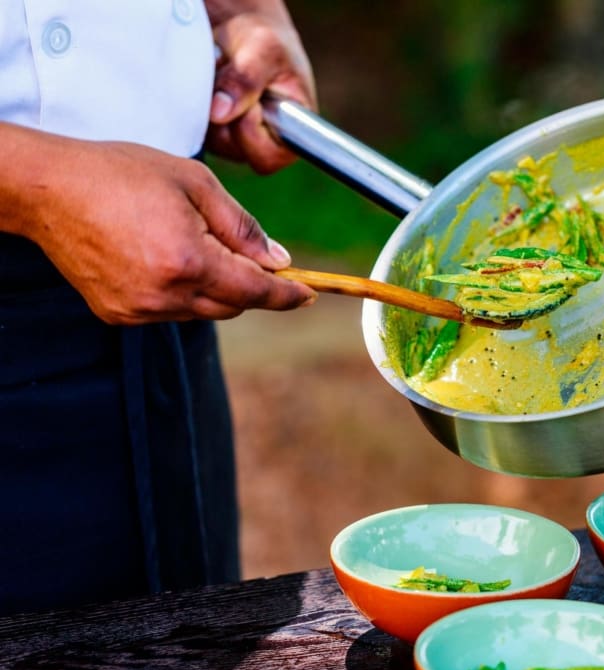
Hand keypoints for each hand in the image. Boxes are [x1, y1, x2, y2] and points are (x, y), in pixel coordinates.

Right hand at [2, 124, 315, 323]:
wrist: (48, 188)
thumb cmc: (121, 174)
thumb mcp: (196, 183)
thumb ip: (242, 226)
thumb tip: (279, 260)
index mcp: (189, 260)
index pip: (256, 292)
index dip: (287, 295)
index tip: (308, 294)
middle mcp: (165, 294)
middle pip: (233, 305)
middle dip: (251, 284)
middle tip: (253, 256)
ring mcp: (139, 309)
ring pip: (202, 311)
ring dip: (215, 287)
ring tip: (194, 243)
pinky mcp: (118, 314)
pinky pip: (170, 311)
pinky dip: (183, 292)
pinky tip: (166, 258)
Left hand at [205, 0, 316, 172]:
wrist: (243, 32)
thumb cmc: (266, 41)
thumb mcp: (262, 50)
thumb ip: (245, 81)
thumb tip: (219, 114)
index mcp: (291, 135)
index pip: (267, 158)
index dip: (251, 132)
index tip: (251, 101)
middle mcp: (263, 144)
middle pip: (234, 149)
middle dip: (226, 113)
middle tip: (233, 78)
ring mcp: (235, 140)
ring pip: (210, 137)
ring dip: (208, 104)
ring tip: (223, 76)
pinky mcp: (212, 131)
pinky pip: (193, 125)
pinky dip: (195, 102)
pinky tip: (210, 83)